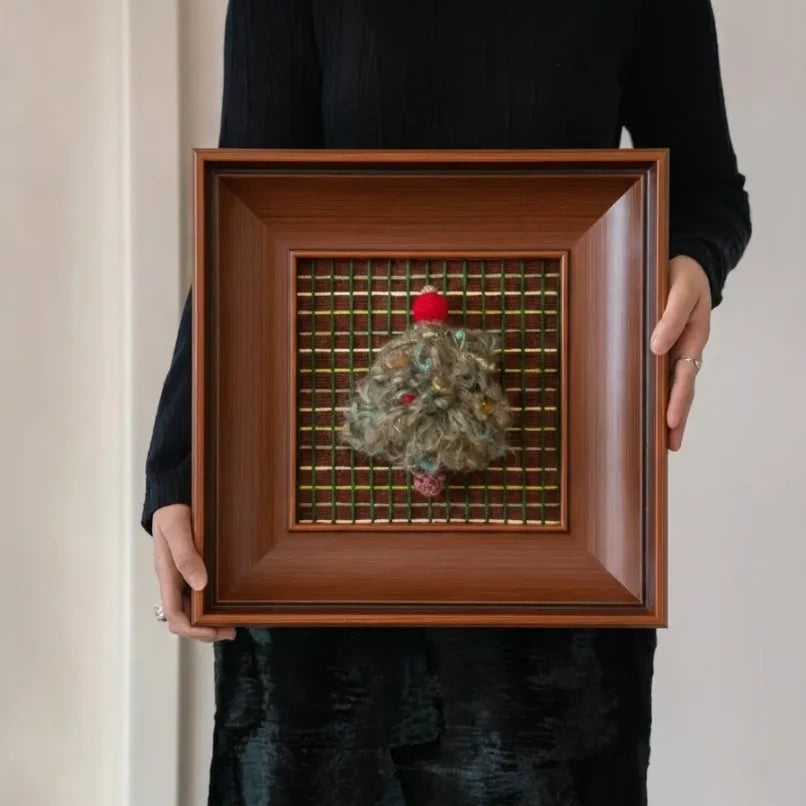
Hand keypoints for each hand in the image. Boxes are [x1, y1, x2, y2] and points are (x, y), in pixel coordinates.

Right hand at [152, 504, 235, 641]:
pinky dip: (210, 604)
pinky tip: (226, 602)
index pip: (175, 615)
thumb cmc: (172, 512)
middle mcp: (174, 580)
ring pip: (191, 608)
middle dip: (204, 630)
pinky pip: (198, 593)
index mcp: (168, 575)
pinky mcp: (191, 568)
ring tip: (232, 621)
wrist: (173, 497)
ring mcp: (182, 575)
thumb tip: (199, 585)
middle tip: (231, 630)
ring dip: (208, 619)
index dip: (193, 630)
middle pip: (184, 617)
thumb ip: (185, 556)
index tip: (216, 632)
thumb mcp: (177, 530)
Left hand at [650, 255, 710, 451]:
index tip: (671, 421)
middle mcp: (684, 351)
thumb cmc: (682, 276)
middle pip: (682, 391)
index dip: (678, 400)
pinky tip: (642, 411)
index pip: (685, 377)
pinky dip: (652, 394)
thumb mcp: (681, 289)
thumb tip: (657, 347)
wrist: (681, 267)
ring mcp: (673, 352)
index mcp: (693, 339)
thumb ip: (672, 315)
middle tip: (669, 447)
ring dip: (665, 413)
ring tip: (659, 443)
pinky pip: (656, 375)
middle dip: (676, 419)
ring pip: (670, 388)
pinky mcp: (660, 350)